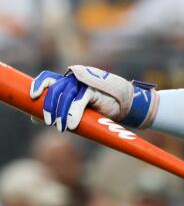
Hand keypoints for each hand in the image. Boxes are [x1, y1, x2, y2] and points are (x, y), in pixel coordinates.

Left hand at [29, 65, 158, 131]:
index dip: (38, 85)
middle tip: (48, 120)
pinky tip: (71, 125)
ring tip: (60, 127)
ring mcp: (85, 83)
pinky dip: (73, 114)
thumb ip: (59, 109)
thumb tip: (33, 117)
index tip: (32, 97)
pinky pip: (79, 102)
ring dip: (60, 113)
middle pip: (54, 88)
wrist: (129, 106)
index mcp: (70, 80)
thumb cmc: (103, 108)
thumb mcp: (78, 109)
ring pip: (65, 95)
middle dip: (49, 106)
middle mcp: (76, 78)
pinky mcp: (94, 90)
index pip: (49, 78)